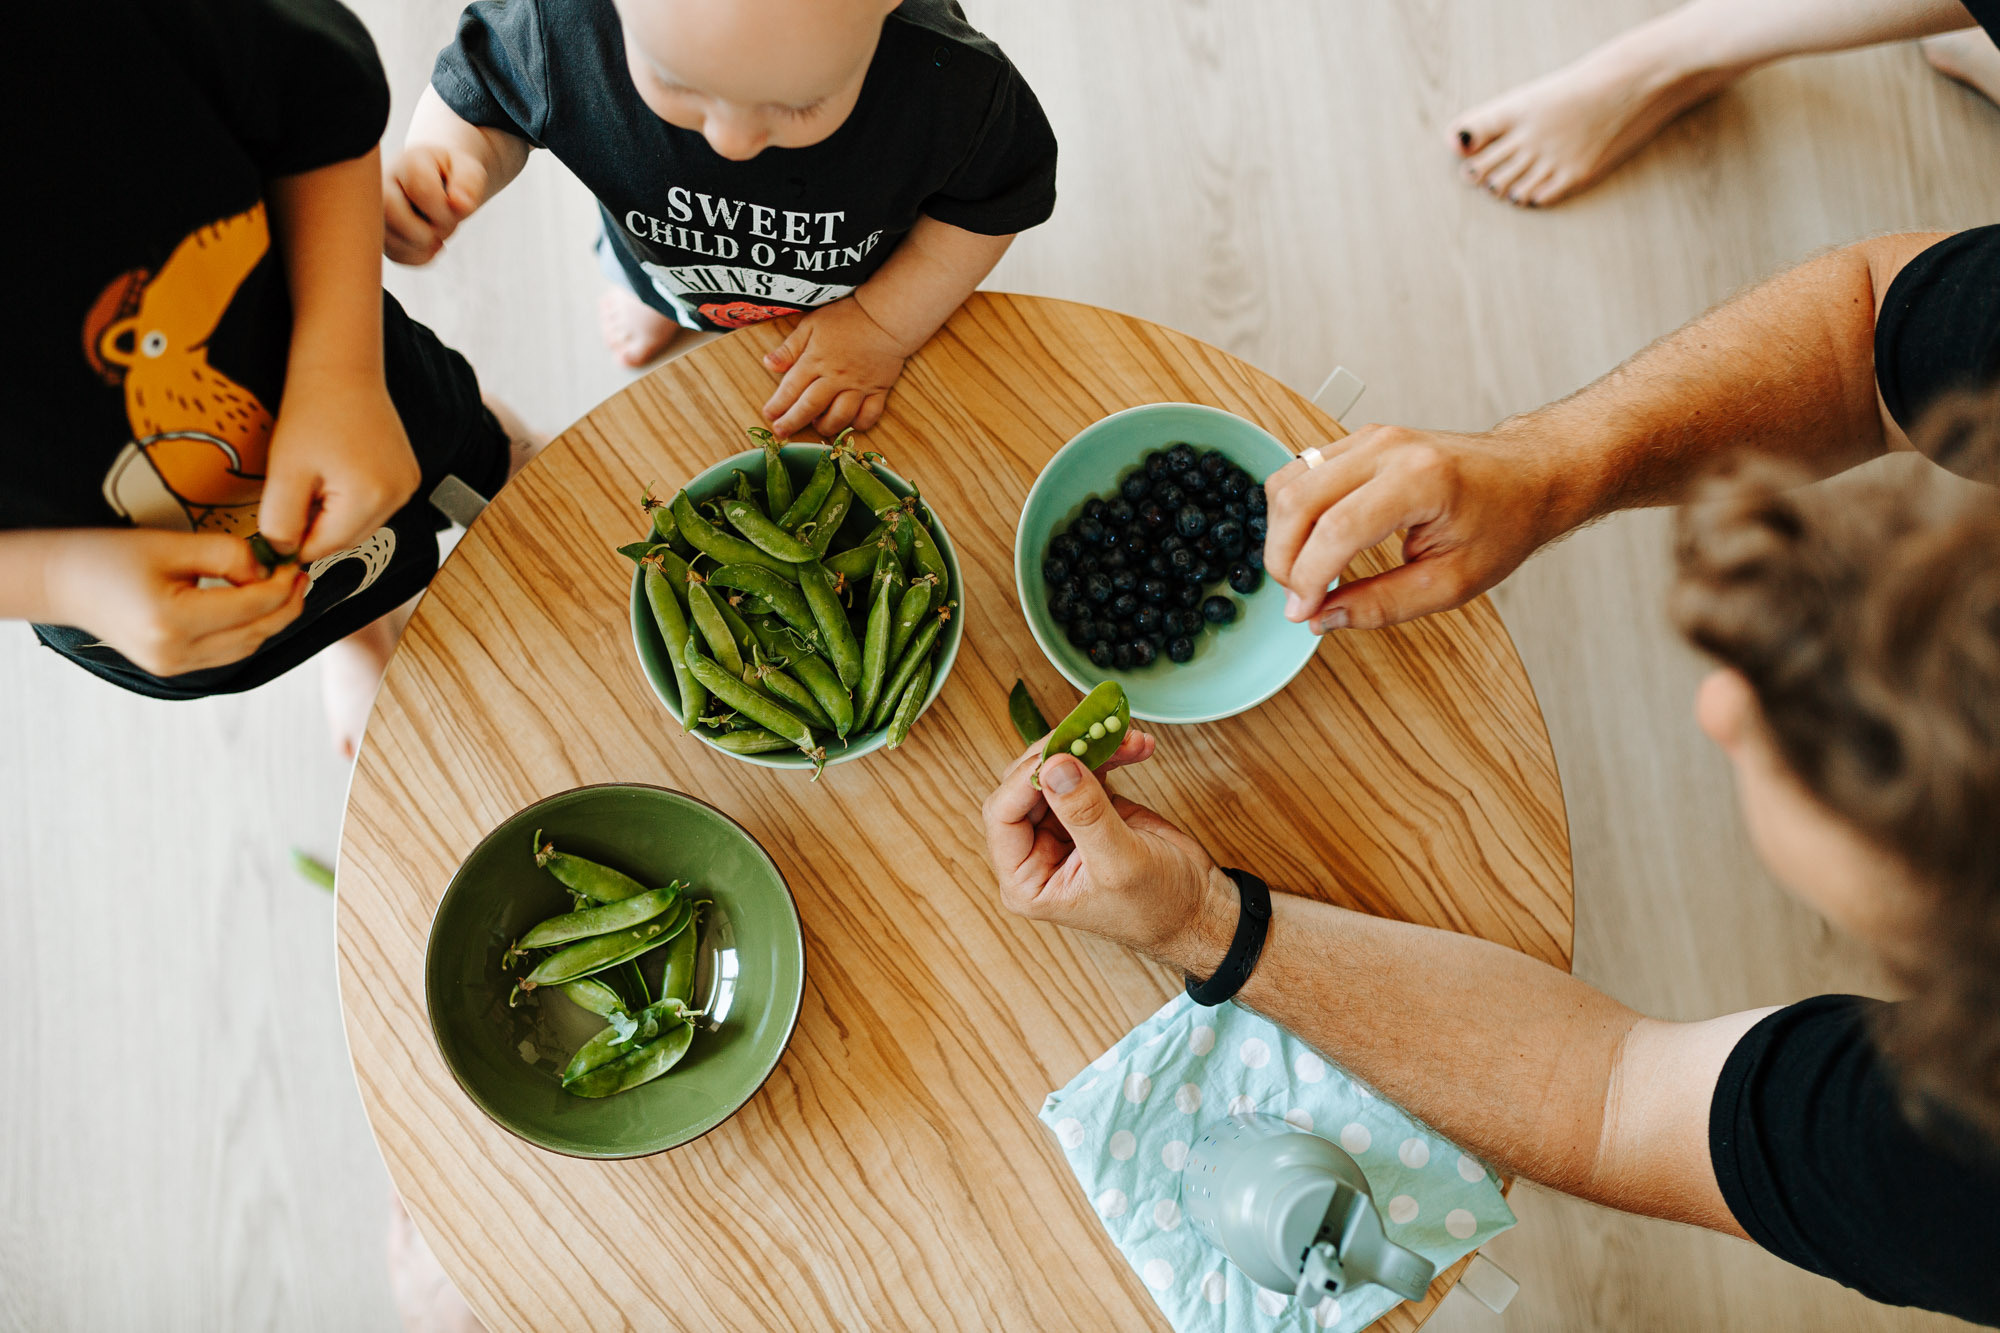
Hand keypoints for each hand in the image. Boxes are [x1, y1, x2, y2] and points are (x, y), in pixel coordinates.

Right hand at [43, 529, 308, 676]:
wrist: (60, 582)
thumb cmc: (107, 555)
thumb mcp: (170, 544)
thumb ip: (226, 555)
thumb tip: (266, 572)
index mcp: (173, 622)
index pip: (252, 607)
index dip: (282, 586)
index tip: (295, 564)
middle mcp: (176, 653)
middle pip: (256, 633)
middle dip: (286, 605)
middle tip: (301, 577)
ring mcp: (174, 667)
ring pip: (247, 647)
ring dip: (272, 621)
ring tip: (286, 590)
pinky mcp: (173, 669)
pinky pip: (227, 653)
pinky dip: (249, 631)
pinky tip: (258, 607)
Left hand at [259, 371, 420, 562]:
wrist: (341, 370)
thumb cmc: (312, 413)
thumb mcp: (284, 471)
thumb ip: (279, 522)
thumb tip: (282, 554)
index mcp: (371, 497)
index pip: (324, 547)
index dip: (293, 540)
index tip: (274, 521)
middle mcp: (399, 496)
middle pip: (345, 541)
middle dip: (315, 527)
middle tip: (294, 492)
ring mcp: (408, 487)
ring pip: (359, 526)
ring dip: (333, 516)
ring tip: (317, 477)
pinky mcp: (409, 477)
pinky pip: (374, 507)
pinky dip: (351, 501)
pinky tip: (337, 472)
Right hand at [383, 143, 488, 264]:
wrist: (437, 179)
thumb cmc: (453, 175)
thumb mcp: (468, 171)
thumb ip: (469, 183)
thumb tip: (460, 205)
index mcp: (408, 162)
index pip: (423, 192)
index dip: (446, 211)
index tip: (456, 208)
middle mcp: (382, 182)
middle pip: (393, 214)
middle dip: (430, 229)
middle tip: (444, 222)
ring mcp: (375, 209)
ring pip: (392, 239)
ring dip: (425, 244)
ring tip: (435, 228)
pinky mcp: (378, 232)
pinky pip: (395, 255)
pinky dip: (419, 255)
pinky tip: (428, 242)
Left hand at [760, 297, 910, 438]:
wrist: (886, 317)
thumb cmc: (847, 317)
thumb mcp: (811, 325)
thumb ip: (790, 347)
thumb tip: (768, 364)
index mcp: (816, 360)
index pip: (791, 388)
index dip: (778, 405)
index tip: (768, 415)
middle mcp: (836, 377)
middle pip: (811, 407)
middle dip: (793, 422)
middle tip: (782, 432)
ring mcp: (859, 386)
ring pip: (840, 416)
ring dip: (826, 427)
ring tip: (817, 427)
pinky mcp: (878, 390)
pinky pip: (869, 415)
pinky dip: (859, 424)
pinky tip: (849, 423)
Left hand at [982, 732, 1227, 964]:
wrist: (1199, 909)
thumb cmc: (1157, 907)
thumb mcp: (1119, 864)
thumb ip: (1085, 814)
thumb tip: (1054, 767)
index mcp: (1027, 879)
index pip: (1003, 817)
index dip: (1026, 780)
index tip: (1060, 754)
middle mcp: (1036, 852)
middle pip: (1026, 785)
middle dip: (1060, 754)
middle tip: (1090, 731)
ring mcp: (1061, 828)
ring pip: (1056, 770)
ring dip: (1088, 746)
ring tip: (1123, 735)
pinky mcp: (1087, 809)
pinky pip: (1085, 769)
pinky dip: (1108, 752)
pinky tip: (1135, 745)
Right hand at [1263, 424, 1562, 630]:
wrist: (1527, 474)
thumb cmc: (1502, 523)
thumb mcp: (1452, 582)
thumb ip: (1382, 603)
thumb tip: (1322, 618)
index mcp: (1420, 480)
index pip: (1337, 529)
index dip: (1308, 578)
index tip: (1302, 613)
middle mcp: (1387, 448)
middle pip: (1299, 500)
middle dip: (1284, 559)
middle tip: (1299, 600)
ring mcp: (1369, 438)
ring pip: (1288, 482)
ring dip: (1282, 535)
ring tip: (1305, 574)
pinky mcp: (1359, 440)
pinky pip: (1300, 472)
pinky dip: (1293, 513)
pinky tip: (1312, 545)